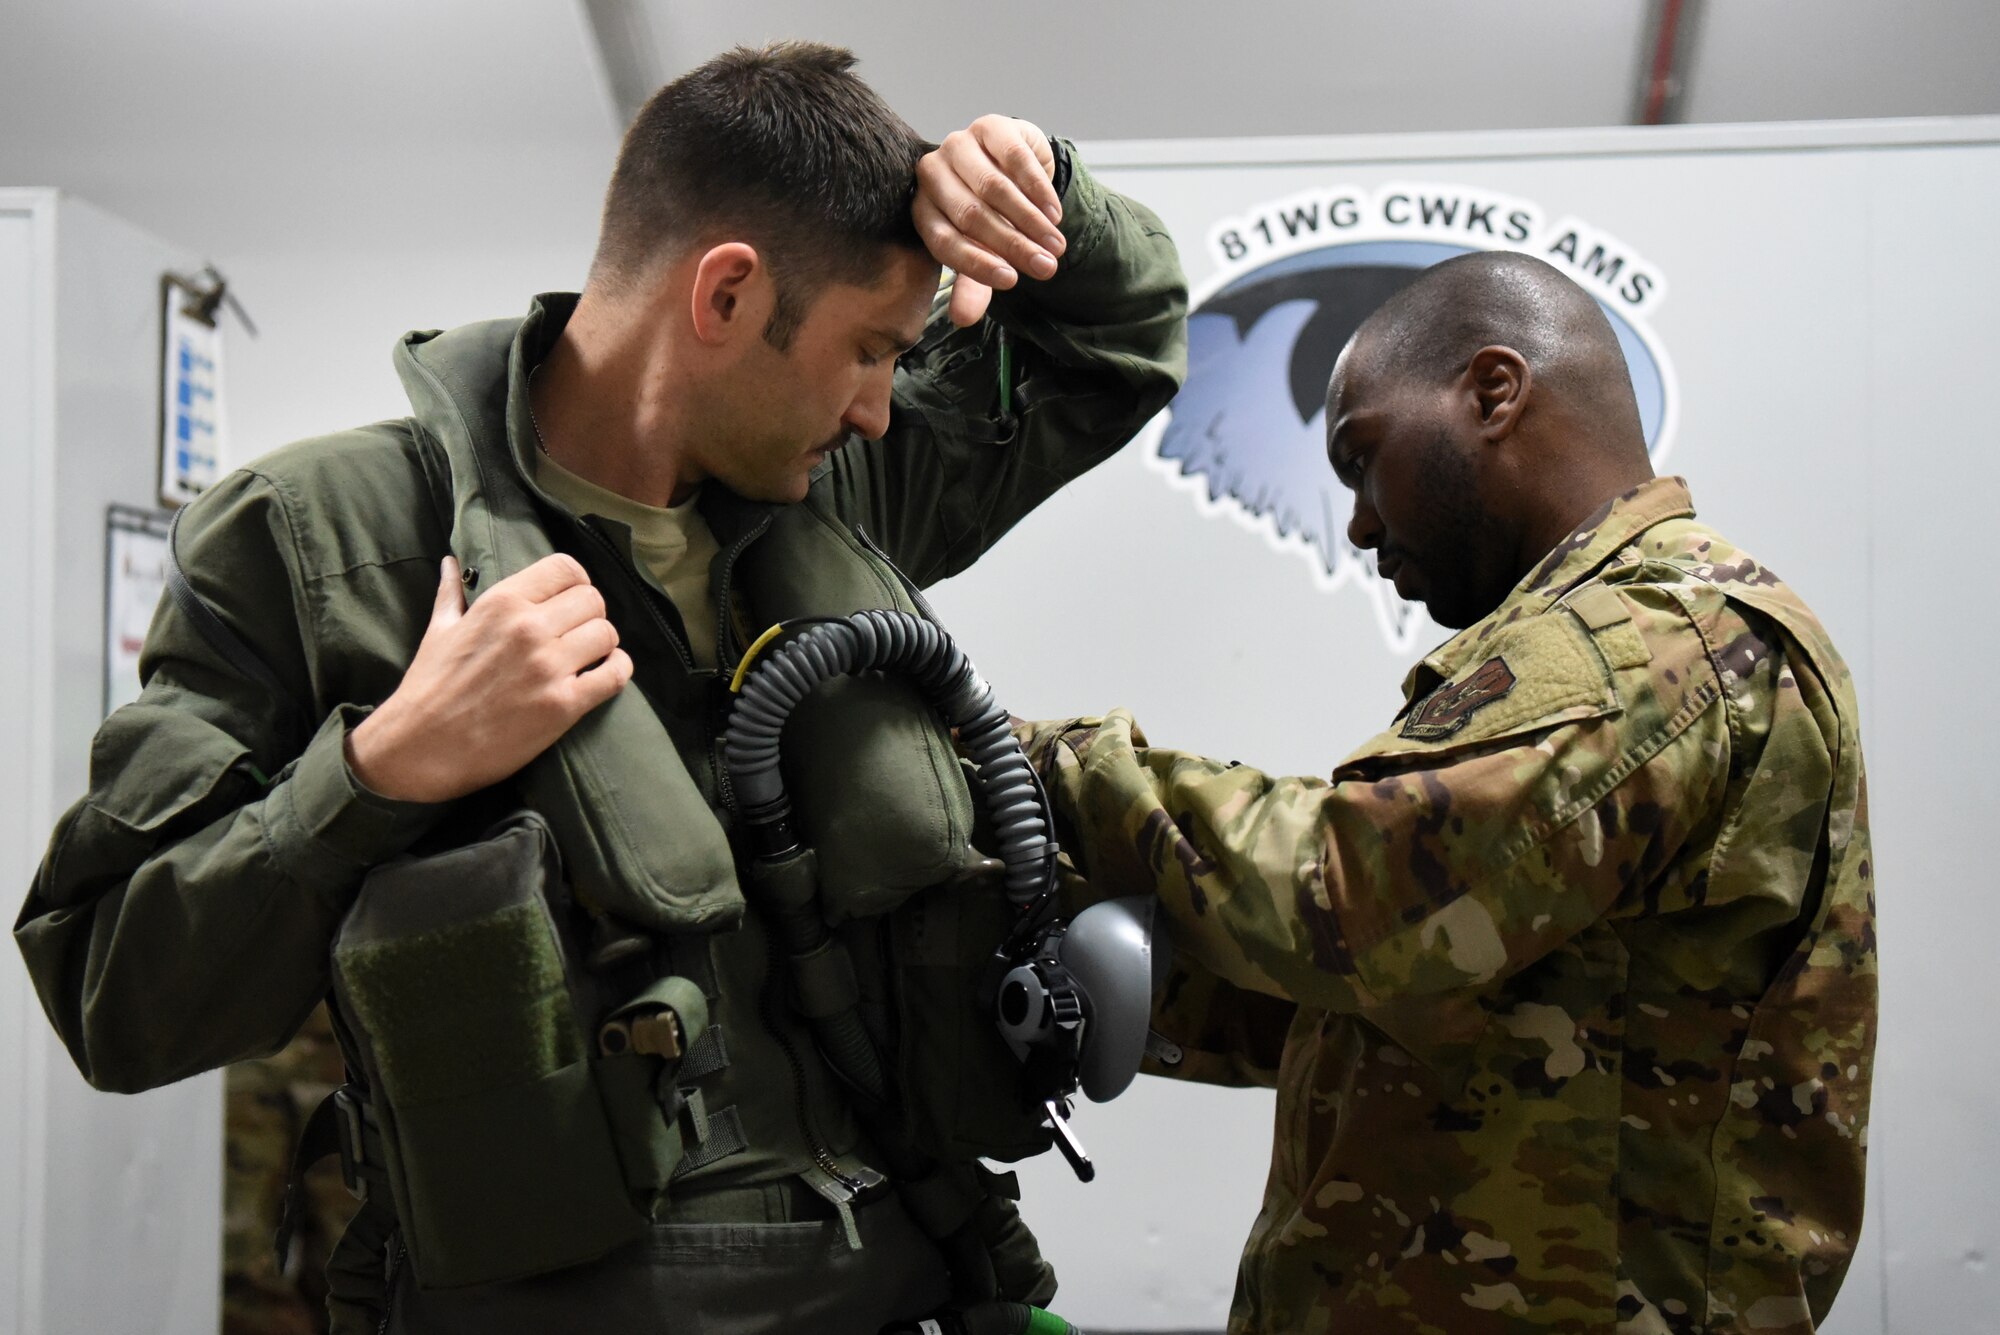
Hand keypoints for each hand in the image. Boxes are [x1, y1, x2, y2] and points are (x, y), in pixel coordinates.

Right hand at [346, 554, 632, 802]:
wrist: (420, 747)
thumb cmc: (428, 687)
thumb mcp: (439, 630)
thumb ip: (452, 593)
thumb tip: (451, 562)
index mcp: (502, 602)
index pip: (567, 568)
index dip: (576, 583)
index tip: (570, 601)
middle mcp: (529, 628)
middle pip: (593, 600)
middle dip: (589, 616)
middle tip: (577, 634)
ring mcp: (549, 666)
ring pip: (607, 634)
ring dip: (603, 646)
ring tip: (587, 657)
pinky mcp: (563, 705)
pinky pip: (616, 675)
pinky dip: (618, 671)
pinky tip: (603, 674)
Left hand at [914, 115, 1065, 326]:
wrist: (1014, 169)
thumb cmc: (992, 217)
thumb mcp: (982, 252)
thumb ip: (973, 283)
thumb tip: (963, 319)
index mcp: (921, 208)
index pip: (943, 241)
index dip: (977, 264)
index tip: (1012, 281)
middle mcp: (932, 172)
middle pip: (971, 215)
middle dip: (1012, 246)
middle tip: (1045, 267)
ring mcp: (959, 145)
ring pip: (994, 188)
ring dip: (1030, 222)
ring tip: (1055, 246)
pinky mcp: (990, 127)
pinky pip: (1015, 160)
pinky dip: (1038, 191)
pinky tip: (1054, 215)